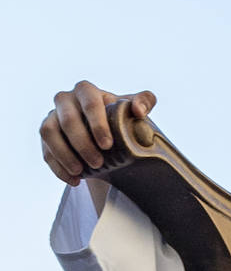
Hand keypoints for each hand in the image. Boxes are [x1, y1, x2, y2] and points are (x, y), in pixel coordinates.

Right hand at [40, 81, 156, 184]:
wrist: (102, 132)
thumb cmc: (118, 117)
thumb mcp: (133, 109)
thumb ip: (145, 101)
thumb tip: (138, 111)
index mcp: (86, 91)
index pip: (89, 102)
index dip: (97, 124)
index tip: (108, 145)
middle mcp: (65, 100)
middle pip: (68, 120)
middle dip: (82, 144)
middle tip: (98, 163)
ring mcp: (51, 116)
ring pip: (49, 133)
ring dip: (65, 155)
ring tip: (81, 172)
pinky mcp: (46, 135)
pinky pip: (45, 151)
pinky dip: (58, 168)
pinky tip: (73, 180)